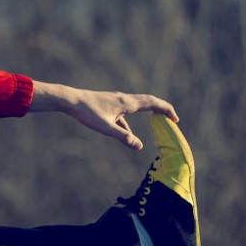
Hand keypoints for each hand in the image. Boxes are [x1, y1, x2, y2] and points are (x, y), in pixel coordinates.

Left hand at [29, 81, 178, 149]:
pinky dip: (131, 121)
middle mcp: (124, 99)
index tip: (176, 119)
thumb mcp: (106, 128)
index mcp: (127, 103)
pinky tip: (126, 133)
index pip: (153, 103)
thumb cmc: (87, 113)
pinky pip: (125, 113)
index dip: (166, 110)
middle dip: (161, 109)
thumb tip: (140, 147)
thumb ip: (123, 137)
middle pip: (148, 101)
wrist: (70, 101)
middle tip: (172, 118)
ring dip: (148, 112)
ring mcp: (116, 101)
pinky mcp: (109, 105)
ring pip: (137, 106)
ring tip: (156, 122)